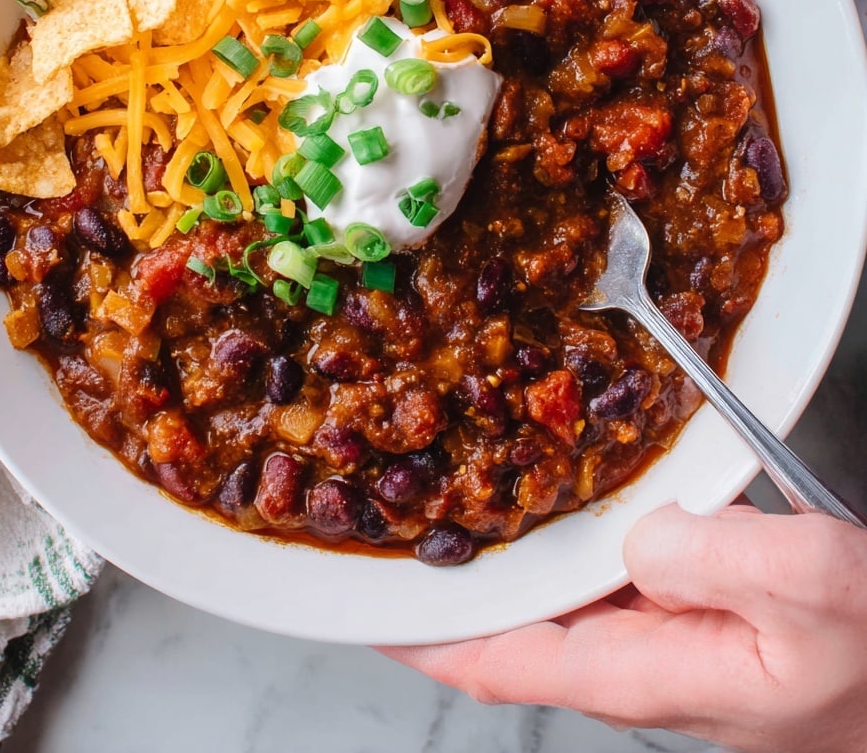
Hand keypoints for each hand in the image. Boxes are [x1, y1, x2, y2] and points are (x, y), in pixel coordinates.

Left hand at [379, 505, 866, 752]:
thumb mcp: (809, 590)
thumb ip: (710, 558)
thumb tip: (637, 536)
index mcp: (653, 676)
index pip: (505, 664)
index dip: (429, 638)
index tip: (367, 608)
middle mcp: (646, 665)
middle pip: (519, 630)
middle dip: (457, 588)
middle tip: (396, 529)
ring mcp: (670, 640)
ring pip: (562, 599)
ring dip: (508, 559)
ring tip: (453, 504)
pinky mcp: (696, 611)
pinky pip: (613, 574)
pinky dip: (572, 540)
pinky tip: (560, 500)